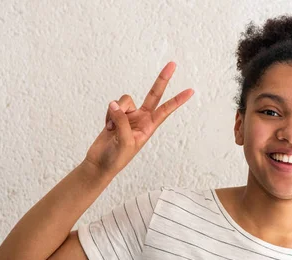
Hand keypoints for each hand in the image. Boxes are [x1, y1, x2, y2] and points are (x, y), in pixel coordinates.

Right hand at [84, 61, 193, 175]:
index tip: (191, 91)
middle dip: (162, 80)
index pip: (166, 110)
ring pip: (125, 100)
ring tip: (112, 129)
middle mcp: (141, 119)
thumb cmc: (116, 158)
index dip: (177, 100)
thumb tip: (115, 105)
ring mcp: (129, 116)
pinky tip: (107, 128)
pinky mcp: (116, 115)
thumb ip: (122, 122)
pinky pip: (113, 106)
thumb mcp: (124, 142)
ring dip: (116, 111)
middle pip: (154, 94)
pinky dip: (108, 115)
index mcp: (149, 127)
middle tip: (173, 64)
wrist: (100, 163)